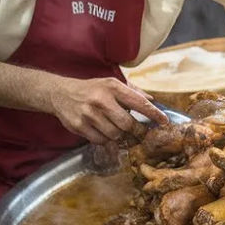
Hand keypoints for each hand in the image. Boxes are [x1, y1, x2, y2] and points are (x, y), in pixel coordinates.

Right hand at [47, 76, 167, 144]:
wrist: (60, 93)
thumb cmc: (92, 89)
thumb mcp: (111, 84)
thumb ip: (133, 92)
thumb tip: (153, 101)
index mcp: (112, 87)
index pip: (139, 102)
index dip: (154, 114)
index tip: (164, 122)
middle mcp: (101, 100)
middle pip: (127, 124)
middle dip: (136, 131)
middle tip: (140, 133)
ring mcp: (88, 114)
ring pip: (114, 134)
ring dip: (120, 136)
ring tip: (117, 129)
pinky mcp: (79, 126)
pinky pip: (100, 140)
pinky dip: (106, 140)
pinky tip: (104, 132)